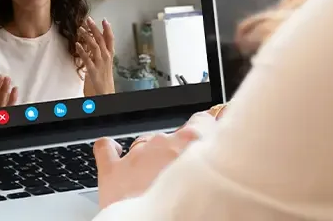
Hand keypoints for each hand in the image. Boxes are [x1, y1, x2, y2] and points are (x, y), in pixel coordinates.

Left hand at [77, 17, 114, 96]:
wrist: (104, 93)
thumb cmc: (103, 80)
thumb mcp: (102, 64)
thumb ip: (97, 54)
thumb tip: (91, 44)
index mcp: (109, 56)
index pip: (110, 40)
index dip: (108, 29)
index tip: (104, 20)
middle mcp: (106, 58)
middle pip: (102, 40)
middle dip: (95, 29)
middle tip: (89, 19)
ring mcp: (100, 64)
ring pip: (95, 47)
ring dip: (88, 37)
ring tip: (81, 29)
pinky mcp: (93, 71)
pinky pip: (87, 59)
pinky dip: (82, 51)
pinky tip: (77, 44)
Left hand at [93, 111, 218, 209]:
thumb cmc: (185, 212)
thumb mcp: (212, 180)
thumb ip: (215, 161)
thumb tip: (225, 153)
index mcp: (192, 141)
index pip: (203, 120)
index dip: (206, 130)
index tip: (209, 138)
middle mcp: (163, 142)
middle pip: (173, 137)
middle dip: (177, 152)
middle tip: (183, 174)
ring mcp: (136, 154)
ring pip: (145, 143)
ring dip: (150, 156)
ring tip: (155, 179)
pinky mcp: (113, 169)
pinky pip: (107, 148)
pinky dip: (111, 149)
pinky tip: (116, 152)